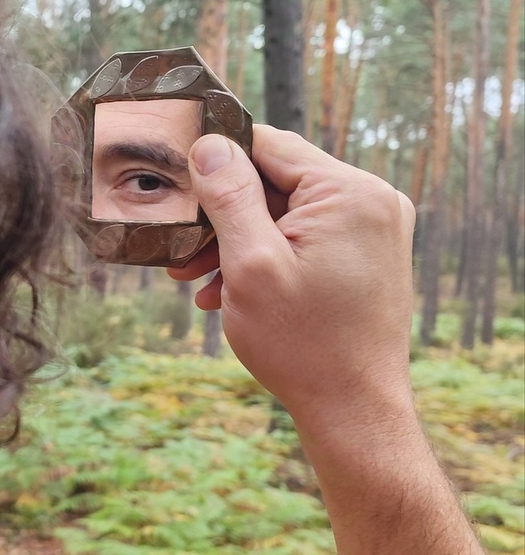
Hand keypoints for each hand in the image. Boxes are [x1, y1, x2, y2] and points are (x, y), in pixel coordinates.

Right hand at [169, 126, 418, 452]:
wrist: (354, 411)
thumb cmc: (302, 345)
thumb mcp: (250, 264)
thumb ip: (229, 196)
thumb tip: (209, 144)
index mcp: (350, 192)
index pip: (269, 145)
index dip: (217, 161)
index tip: (178, 187)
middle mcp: (373, 200)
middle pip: (278, 180)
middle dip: (225, 214)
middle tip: (180, 250)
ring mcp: (376, 228)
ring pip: (288, 211)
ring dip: (240, 240)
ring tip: (197, 278)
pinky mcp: (369, 254)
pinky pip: (308, 236)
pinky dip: (269, 256)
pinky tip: (231, 290)